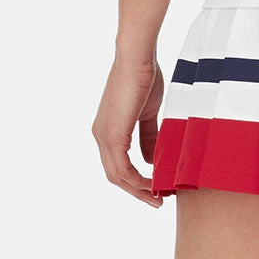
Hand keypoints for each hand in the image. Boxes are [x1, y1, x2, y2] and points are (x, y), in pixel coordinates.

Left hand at [92, 56, 164, 206]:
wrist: (138, 59)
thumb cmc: (144, 77)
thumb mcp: (148, 112)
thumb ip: (149, 135)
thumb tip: (152, 159)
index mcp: (108, 130)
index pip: (118, 164)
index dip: (136, 179)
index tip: (156, 187)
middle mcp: (101, 136)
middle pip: (115, 175)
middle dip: (137, 190)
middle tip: (158, 199)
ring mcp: (104, 137)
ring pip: (117, 175)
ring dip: (138, 189)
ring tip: (158, 196)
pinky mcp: (112, 135)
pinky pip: (122, 168)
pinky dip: (137, 179)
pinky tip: (153, 182)